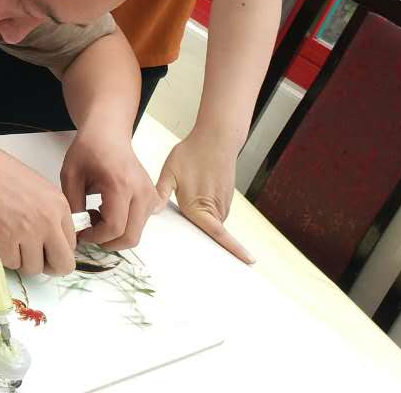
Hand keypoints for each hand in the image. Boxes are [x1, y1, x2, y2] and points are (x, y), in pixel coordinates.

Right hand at [0, 144, 76, 276]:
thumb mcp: (40, 189)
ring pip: (33, 268)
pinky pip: (11, 263)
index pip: (72, 246)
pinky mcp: (5, 238)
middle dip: (49, 267)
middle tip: (36, 260)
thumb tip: (54, 242)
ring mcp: (27, 231)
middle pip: (62, 265)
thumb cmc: (5, 174)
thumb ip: (52, 215)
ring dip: (23, 261)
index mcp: (59, 206)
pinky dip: (4, 256)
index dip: (57, 250)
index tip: (46, 248)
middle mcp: (48, 221)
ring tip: (12, 243)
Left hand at [60, 129, 157, 249]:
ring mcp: (150, 195)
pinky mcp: (152, 197)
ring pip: (136, 232)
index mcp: (121, 185)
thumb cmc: (88, 149)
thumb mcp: (70, 175)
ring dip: (116, 234)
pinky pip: (141, 223)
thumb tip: (76, 230)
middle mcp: (141, 192)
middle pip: (130, 236)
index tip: (81, 232)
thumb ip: (73, 205)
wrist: (108, 133)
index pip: (114, 227)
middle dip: (107, 241)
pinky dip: (126, 225)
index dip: (95, 237)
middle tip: (89, 229)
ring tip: (96, 215)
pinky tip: (110, 211)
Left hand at [155, 131, 253, 263]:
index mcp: (199, 208)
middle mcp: (215, 209)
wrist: (215, 138)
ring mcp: (224, 203)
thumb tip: (151, 211)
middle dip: (198, 234)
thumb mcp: (170, 172)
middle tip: (186, 226)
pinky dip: (206, 209)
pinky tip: (197, 194)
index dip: (234, 250)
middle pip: (208, 231)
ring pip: (212, 220)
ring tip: (191, 199)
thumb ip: (160, 194)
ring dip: (203, 218)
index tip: (248, 262)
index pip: (219, 235)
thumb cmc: (192, 154)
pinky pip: (215, 211)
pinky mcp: (227, 197)